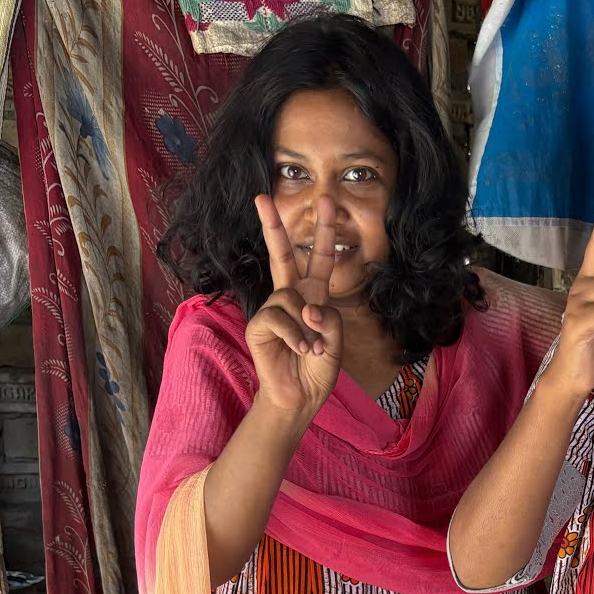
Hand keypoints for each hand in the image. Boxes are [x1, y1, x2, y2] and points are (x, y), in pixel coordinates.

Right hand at [244, 194, 344, 413]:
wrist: (301, 396)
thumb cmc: (318, 367)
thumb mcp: (336, 340)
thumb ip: (329, 318)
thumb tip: (307, 308)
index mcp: (313, 295)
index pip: (318, 258)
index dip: (324, 231)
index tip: (326, 201)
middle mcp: (290, 296)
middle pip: (282, 255)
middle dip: (273, 226)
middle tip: (261, 197)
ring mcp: (271, 309)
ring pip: (291, 298)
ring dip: (308, 327)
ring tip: (312, 348)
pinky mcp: (258, 326)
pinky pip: (279, 318)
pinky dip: (296, 336)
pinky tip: (301, 350)